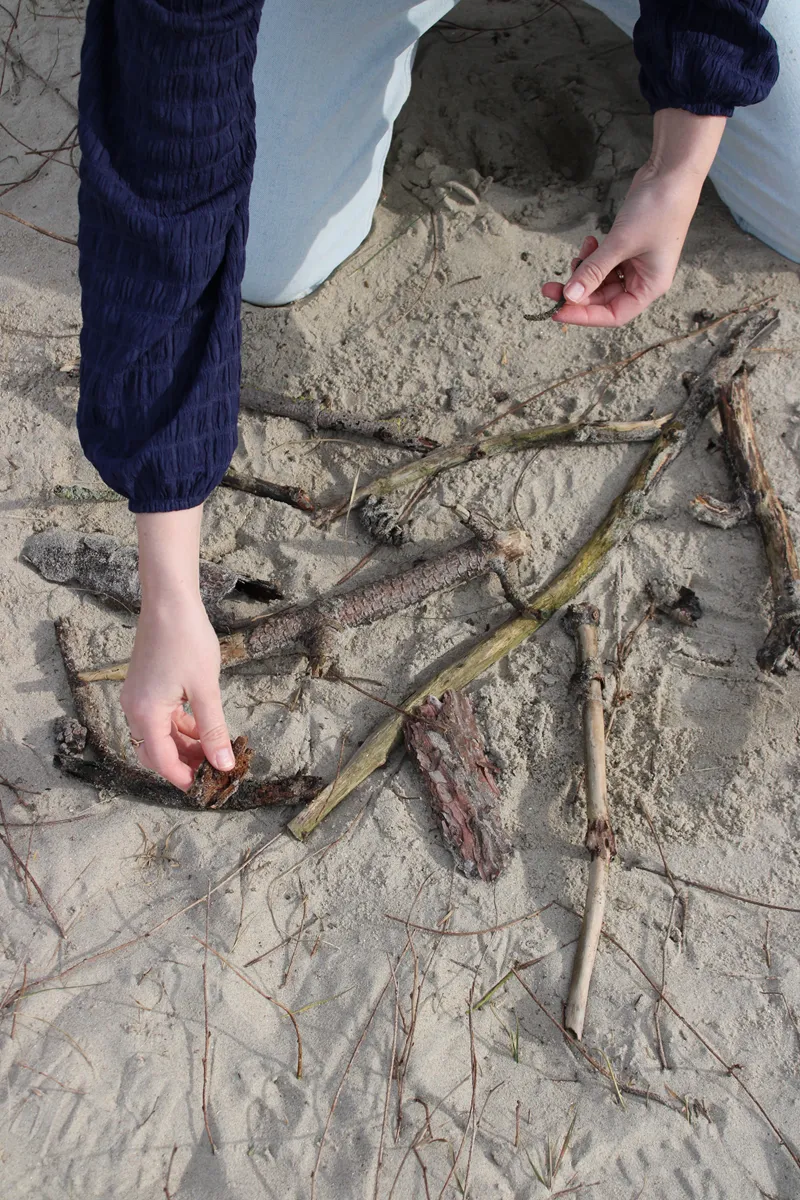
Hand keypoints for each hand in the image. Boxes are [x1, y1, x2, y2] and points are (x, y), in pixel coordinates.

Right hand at [120, 506, 233, 789]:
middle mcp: (134, 709)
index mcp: (145, 714)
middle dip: (184, 763)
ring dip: (183, 744)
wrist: (169, 601)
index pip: (162, 761)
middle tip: (214, 767)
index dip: (185, 777)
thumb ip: (214, 730)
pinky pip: (159, 717)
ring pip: (158, 735)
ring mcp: (137, 697)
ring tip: (213, 746)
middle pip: (156, 751)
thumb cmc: (187, 640)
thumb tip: (224, 764)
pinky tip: (201, 724)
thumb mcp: (206, 689)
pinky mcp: (144, 686)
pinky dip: (178, 726)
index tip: (208, 786)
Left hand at [542, 109, 726, 327]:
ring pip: (601, 281)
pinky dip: (592, 256)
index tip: (557, 311)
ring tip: (576, 255)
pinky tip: (589, 242)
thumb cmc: (657, 209)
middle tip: (549, 287)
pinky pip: (604, 262)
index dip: (584, 316)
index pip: (613, 314)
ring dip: (584, 271)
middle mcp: (644, 280)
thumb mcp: (620, 243)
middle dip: (577, 292)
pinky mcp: (627, 248)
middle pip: (603, 299)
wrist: (671, 172)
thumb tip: (569, 296)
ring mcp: (636, 264)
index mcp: (650, 287)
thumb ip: (594, 271)